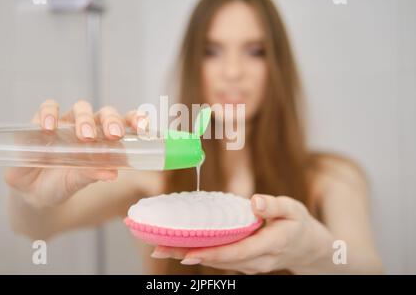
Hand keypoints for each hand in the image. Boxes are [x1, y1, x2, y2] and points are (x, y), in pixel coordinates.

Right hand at [4, 99, 147, 208]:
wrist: (33, 192)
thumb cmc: (62, 184)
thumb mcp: (77, 183)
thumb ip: (92, 175)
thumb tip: (112, 173)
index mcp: (103, 139)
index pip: (124, 122)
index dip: (135, 119)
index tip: (143, 126)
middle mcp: (87, 127)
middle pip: (104, 113)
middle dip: (111, 121)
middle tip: (112, 135)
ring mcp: (65, 123)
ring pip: (80, 108)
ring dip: (85, 119)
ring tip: (84, 137)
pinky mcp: (40, 123)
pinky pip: (47, 109)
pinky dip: (49, 114)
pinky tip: (49, 127)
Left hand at [151, 194, 334, 273]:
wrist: (309, 248)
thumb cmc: (300, 225)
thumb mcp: (294, 209)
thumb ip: (275, 206)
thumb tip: (255, 202)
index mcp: (270, 245)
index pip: (237, 252)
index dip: (211, 253)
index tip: (188, 252)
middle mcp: (257, 261)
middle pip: (219, 260)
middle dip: (188, 254)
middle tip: (159, 246)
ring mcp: (250, 265)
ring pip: (216, 262)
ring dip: (188, 254)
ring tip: (162, 246)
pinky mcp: (244, 262)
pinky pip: (220, 259)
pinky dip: (200, 252)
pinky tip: (182, 246)